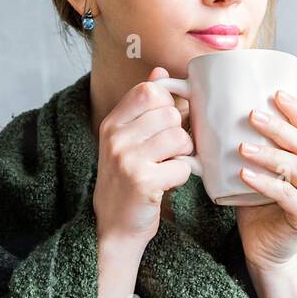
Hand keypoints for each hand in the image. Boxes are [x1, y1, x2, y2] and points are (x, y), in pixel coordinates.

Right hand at [92, 66, 196, 249]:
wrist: (113, 227)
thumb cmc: (127, 181)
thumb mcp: (128, 140)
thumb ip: (144, 106)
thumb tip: (160, 70)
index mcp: (112, 123)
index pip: (150, 90)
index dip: (168, 105)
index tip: (165, 125)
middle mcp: (115, 137)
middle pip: (170, 114)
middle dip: (179, 134)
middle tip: (168, 153)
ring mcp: (127, 158)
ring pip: (180, 137)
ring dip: (184, 155)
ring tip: (168, 166)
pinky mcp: (142, 181)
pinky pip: (183, 166)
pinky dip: (183, 176)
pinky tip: (167, 183)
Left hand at [234, 88, 296, 272]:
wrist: (264, 252)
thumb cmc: (256, 208)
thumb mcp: (256, 172)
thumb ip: (249, 148)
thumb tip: (215, 114)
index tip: (275, 93)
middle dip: (280, 127)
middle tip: (252, 115)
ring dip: (270, 154)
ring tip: (242, 147)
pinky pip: (288, 196)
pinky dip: (266, 183)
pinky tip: (245, 174)